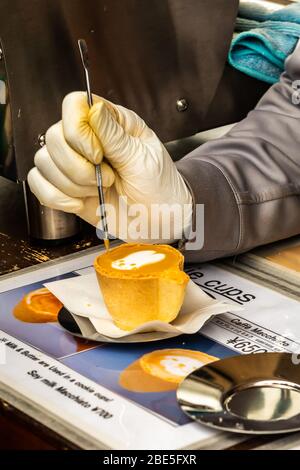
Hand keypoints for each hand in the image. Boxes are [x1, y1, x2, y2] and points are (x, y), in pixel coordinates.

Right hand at [27, 92, 191, 242]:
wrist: (159, 218)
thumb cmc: (159, 186)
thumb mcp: (143, 159)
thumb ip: (115, 136)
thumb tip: (94, 109)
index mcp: (111, 123)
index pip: (73, 105)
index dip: (78, 131)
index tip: (98, 155)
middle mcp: (87, 140)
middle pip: (53, 136)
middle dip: (77, 166)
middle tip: (106, 178)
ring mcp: (73, 164)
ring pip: (44, 162)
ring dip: (71, 184)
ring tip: (98, 190)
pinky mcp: (65, 187)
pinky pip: (39, 185)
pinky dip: (57, 197)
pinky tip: (79, 202)